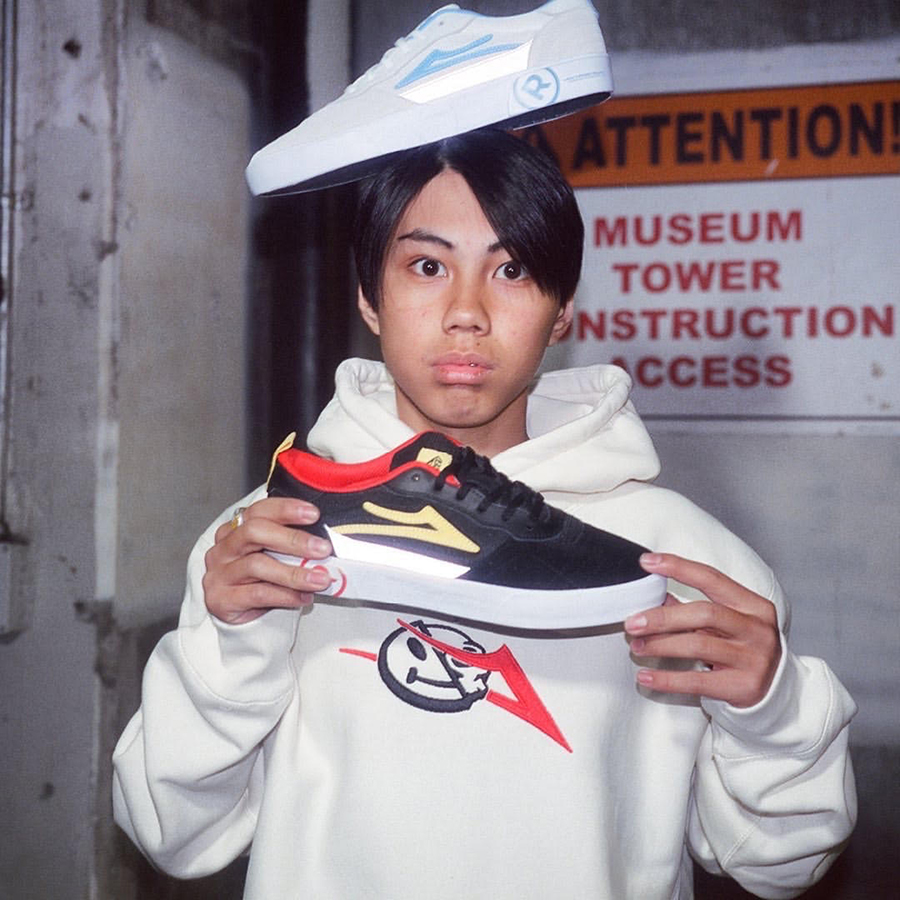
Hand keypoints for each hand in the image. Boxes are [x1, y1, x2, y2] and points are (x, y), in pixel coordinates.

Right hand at [203, 497, 332, 624]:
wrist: (236, 614)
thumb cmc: (257, 579)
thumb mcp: (270, 556)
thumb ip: (289, 546)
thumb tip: (322, 544)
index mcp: (235, 530)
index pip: (259, 510)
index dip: (286, 509)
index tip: (313, 514)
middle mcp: (224, 548)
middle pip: (254, 532)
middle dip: (293, 539)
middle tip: (322, 549)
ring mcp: (220, 574)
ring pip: (257, 565)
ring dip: (294, 572)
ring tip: (320, 579)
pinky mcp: (222, 599)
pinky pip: (258, 594)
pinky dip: (286, 595)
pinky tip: (303, 596)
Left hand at [624, 553, 780, 707]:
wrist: (776, 691)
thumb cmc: (743, 648)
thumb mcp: (726, 623)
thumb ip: (693, 609)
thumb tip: (653, 595)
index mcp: (753, 605)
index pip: (711, 579)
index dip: (678, 567)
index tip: (647, 562)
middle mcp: (756, 629)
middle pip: (703, 614)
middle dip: (663, 617)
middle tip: (633, 622)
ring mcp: (753, 658)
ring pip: (698, 646)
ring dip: (660, 645)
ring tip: (637, 646)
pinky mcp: (743, 686)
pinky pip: (696, 681)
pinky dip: (666, 679)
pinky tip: (645, 677)